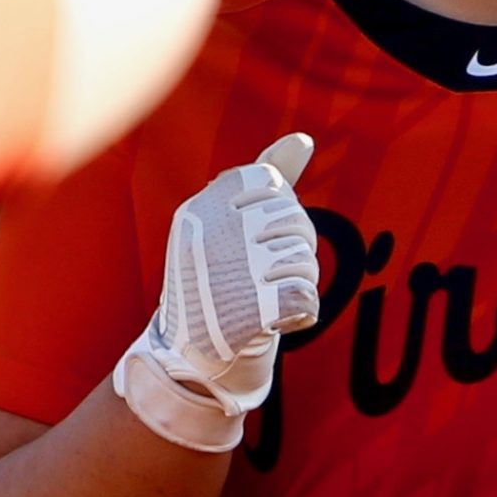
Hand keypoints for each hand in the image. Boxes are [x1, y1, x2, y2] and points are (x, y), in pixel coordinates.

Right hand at [114, 135, 319, 452]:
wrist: (189, 358)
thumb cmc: (214, 281)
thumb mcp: (223, 223)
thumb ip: (265, 179)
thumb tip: (303, 139)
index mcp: (199, 209)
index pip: (272, 185)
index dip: (277, 212)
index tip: (258, 236)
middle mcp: (212, 234)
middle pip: (295, 220)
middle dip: (294, 248)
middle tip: (264, 274)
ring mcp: (231, 271)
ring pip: (304, 259)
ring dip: (298, 282)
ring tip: (267, 296)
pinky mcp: (252, 311)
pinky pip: (307, 298)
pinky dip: (302, 312)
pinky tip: (278, 319)